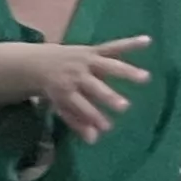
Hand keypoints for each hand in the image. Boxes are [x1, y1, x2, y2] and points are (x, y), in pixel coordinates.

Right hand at [0, 35, 151, 140]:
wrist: (32, 65)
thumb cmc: (64, 67)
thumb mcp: (81, 67)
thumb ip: (100, 71)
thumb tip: (113, 90)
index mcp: (90, 54)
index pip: (114, 48)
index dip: (131, 44)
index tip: (148, 41)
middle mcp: (85, 65)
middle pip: (107, 70)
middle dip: (121, 79)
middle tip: (136, 88)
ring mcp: (74, 79)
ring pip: (90, 91)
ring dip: (101, 103)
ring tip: (112, 120)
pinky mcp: (62, 96)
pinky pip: (72, 112)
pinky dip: (82, 126)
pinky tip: (94, 139)